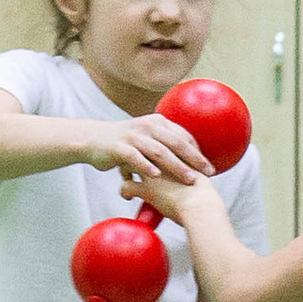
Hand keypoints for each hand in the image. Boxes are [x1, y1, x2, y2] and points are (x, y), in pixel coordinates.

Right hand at [96, 116, 213, 203]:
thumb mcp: (148, 138)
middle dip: (194, 159)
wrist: (93, 139)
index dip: (198, 152)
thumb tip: (190, 161)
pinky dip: (146, 166)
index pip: (184, 137)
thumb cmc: (125, 143)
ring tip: (189, 179)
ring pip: (159, 151)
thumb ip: (165, 145)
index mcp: (158, 122)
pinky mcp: (119, 147)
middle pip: (176, 143)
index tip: (209, 167)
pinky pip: (135, 157)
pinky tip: (156, 176)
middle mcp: (148, 126)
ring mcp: (133, 135)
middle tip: (208, 173)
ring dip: (176, 166)